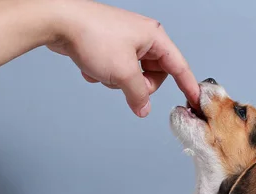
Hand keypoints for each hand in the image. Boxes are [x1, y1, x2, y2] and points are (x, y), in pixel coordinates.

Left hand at [47, 0, 199, 116]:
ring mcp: (125, 42)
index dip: (188, 85)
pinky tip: (91, 67)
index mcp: (154, 37)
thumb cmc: (92, 36)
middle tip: (123, 81)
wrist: (58, 21)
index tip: (197, 101)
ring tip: (102, 71)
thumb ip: (138, 95)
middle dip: (138, 84)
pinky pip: (116, 71)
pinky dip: (104, 74)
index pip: (178, 66)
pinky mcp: (109, 47)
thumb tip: (144, 109)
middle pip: (154, 75)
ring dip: (117, 80)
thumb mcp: (123, 73)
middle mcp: (142, 38)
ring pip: (133, 76)